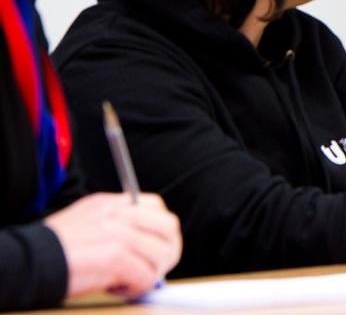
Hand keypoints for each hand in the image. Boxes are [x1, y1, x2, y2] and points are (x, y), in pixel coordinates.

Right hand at [45, 193, 181, 299]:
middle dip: (167, 252)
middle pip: (169, 228)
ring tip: (127, 281)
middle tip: (152, 269)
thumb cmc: (53, 249)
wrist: (29, 262)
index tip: (155, 248)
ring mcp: (120, 234)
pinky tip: (117, 289)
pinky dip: (136, 288)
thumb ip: (116, 225)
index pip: (156, 207)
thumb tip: (145, 244)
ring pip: (161, 254)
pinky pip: (145, 276)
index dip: (162, 231)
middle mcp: (120, 214)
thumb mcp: (87, 221)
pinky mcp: (116, 257)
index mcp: (112, 203)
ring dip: (150, 274)